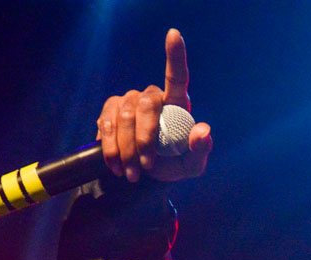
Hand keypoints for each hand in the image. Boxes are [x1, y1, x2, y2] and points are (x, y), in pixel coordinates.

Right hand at [96, 28, 211, 182]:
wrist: (146, 173)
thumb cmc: (172, 164)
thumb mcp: (191, 165)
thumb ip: (199, 150)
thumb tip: (203, 131)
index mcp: (176, 104)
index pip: (176, 77)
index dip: (175, 56)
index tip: (174, 35)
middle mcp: (152, 96)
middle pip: (146, 105)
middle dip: (144, 140)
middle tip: (145, 168)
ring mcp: (130, 100)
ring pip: (124, 116)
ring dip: (126, 150)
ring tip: (131, 173)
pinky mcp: (111, 109)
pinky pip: (107, 122)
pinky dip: (110, 147)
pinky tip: (115, 164)